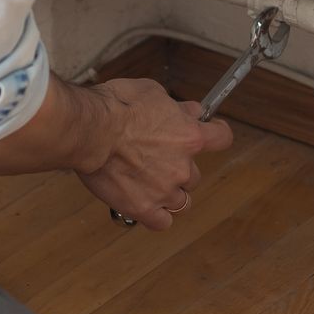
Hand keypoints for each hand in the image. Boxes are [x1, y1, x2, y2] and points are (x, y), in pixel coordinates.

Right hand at [77, 78, 232, 229]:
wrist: (91, 130)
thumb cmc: (117, 106)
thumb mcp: (153, 92)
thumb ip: (177, 107)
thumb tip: (193, 111)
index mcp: (190, 136)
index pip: (222, 138)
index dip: (217, 134)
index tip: (213, 132)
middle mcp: (183, 167)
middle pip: (195, 175)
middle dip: (180, 168)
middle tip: (158, 160)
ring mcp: (165, 191)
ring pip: (182, 202)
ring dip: (170, 194)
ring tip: (150, 185)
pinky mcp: (144, 208)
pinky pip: (162, 222)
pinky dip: (156, 216)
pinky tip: (146, 205)